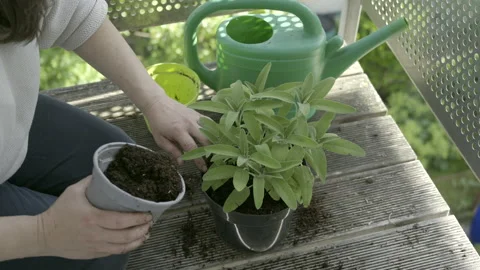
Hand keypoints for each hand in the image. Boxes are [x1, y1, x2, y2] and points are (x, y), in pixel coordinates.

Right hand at [37, 176, 152, 258]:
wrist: (42, 235)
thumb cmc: (59, 211)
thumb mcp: (74, 191)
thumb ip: (91, 181)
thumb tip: (107, 170)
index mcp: (92, 218)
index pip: (120, 221)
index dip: (137, 219)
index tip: (148, 214)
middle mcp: (95, 234)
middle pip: (125, 236)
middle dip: (142, 229)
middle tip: (150, 222)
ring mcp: (95, 246)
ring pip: (122, 247)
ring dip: (138, 240)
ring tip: (146, 232)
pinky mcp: (93, 254)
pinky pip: (114, 252)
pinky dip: (127, 247)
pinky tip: (134, 241)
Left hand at [143, 96, 209, 171]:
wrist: (158, 103)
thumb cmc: (157, 123)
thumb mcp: (160, 139)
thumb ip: (172, 151)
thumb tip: (182, 162)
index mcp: (179, 131)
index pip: (192, 148)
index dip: (199, 160)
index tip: (203, 169)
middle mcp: (189, 124)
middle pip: (205, 139)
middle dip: (209, 151)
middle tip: (210, 160)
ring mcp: (195, 117)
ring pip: (209, 131)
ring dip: (213, 141)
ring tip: (214, 150)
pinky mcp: (197, 113)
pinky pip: (209, 122)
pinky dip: (212, 130)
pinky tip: (214, 137)